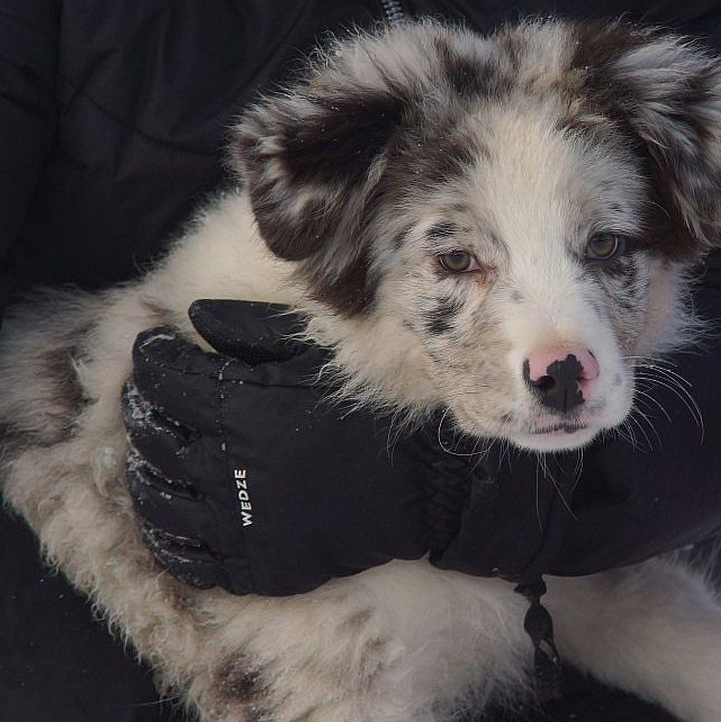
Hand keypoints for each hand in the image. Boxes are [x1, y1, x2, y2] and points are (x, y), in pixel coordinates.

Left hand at [124, 299, 463, 594]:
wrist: (419, 485)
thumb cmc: (365, 415)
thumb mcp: (313, 357)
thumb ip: (251, 330)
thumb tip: (195, 313)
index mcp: (238, 410)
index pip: (165, 378)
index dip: (151, 358)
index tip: (153, 349)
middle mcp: (224, 468)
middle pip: (152, 435)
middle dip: (141, 409)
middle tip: (145, 398)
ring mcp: (234, 525)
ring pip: (157, 498)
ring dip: (143, 472)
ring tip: (148, 456)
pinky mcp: (251, 566)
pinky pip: (186, 559)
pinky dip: (164, 538)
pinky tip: (166, 519)